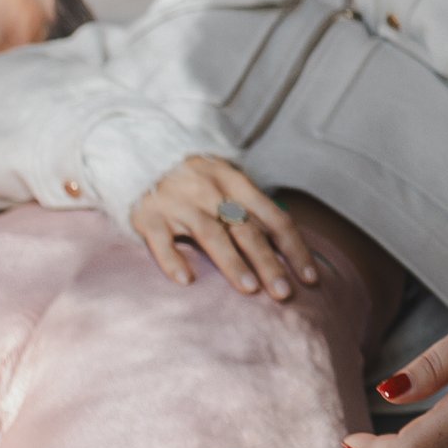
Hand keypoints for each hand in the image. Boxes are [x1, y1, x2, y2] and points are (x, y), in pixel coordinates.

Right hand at [130, 156, 318, 300]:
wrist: (139, 154)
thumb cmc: (193, 178)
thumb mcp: (227, 182)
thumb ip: (251, 209)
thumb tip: (286, 248)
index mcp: (237, 183)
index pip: (275, 219)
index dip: (294, 249)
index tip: (309, 278)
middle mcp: (211, 192)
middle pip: (247, 230)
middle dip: (269, 262)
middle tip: (284, 293)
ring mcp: (180, 203)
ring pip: (212, 234)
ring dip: (233, 263)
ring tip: (250, 289)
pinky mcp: (149, 216)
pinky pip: (162, 240)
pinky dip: (173, 260)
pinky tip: (186, 281)